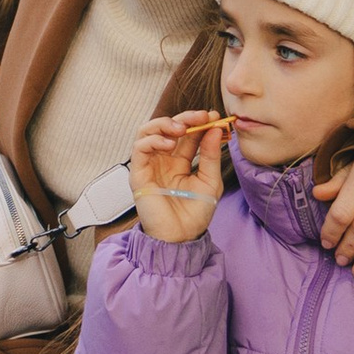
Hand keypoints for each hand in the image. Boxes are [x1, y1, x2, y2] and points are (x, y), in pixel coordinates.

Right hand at [129, 111, 225, 245]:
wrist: (181, 237)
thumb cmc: (195, 213)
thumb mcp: (210, 181)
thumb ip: (210, 155)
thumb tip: (215, 129)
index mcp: (180, 162)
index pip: (187, 134)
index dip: (199, 122)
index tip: (214, 116)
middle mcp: (163, 160)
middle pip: (168, 128)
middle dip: (185, 118)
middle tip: (200, 116)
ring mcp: (150, 165)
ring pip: (147, 131)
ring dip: (164, 124)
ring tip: (181, 129)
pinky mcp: (138, 174)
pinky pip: (139, 148)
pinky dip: (153, 140)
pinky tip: (168, 145)